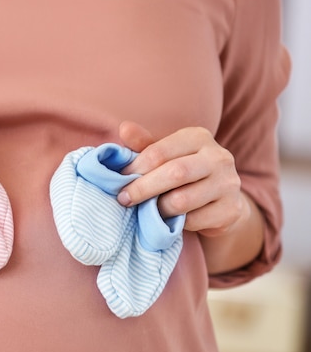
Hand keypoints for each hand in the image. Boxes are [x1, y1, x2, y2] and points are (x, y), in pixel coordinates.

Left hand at [117, 121, 248, 238]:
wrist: (221, 200)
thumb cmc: (183, 172)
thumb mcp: (165, 155)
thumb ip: (144, 144)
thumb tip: (124, 128)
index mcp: (198, 137)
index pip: (159, 152)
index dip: (135, 167)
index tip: (120, 179)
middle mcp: (219, 157)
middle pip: (174, 173)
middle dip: (143, 188)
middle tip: (124, 199)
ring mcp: (228, 184)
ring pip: (182, 200)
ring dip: (158, 208)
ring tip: (150, 210)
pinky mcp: (232, 210)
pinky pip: (194, 221)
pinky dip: (176, 224)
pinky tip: (171, 220)